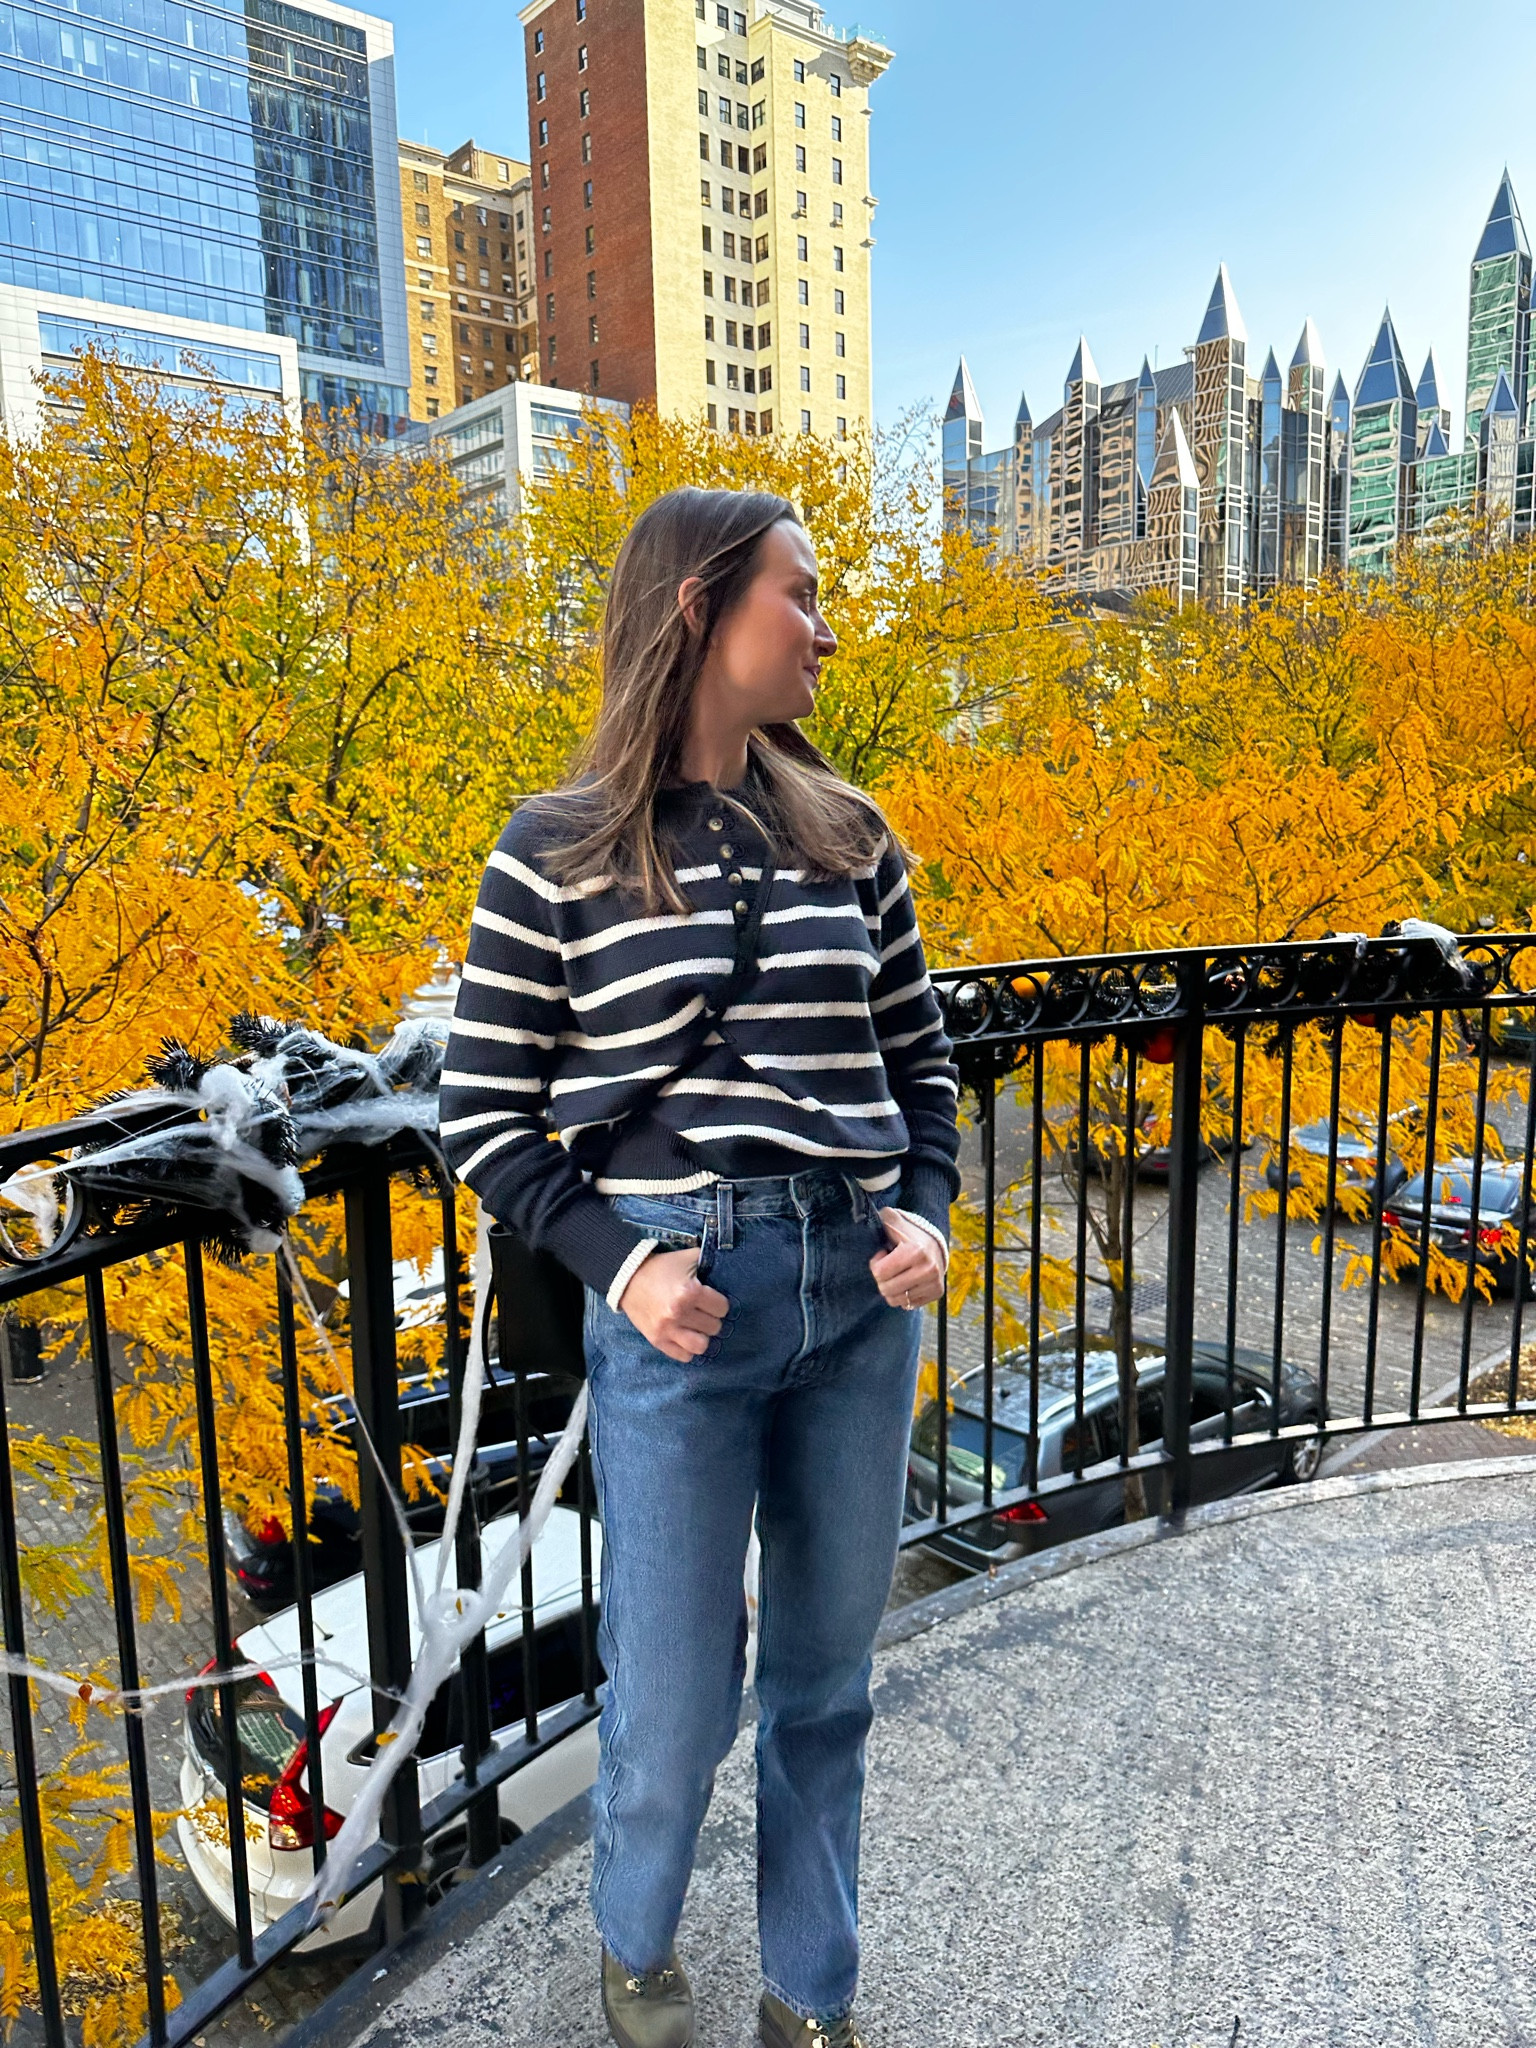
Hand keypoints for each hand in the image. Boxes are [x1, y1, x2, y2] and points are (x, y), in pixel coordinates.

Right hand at [617, 1247, 728, 1362]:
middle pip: (714, 1327)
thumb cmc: (662, 1267)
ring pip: (701, 1345)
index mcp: (690, 1292)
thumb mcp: (688, 1257)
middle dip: (711, 1319)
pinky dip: (687, 1349)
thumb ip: (710, 1261)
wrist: (628, 1277)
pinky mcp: (657, 1340)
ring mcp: (667, 1329)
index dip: (719, 1303)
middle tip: (703, 1312)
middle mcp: (679, 1313)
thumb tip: (729, 1268)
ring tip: (697, 1328)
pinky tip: (685, 1337)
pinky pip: (683, 1356)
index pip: (722, 1308)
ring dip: (702, 1336)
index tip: (711, 1300)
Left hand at [870, 1210, 945, 1310]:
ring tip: (898, 1274)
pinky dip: (903, 1295)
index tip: (883, 1255)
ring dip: (891, 1288)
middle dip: (882, 1278)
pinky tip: (907, 1281)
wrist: (936, 1244)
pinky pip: (908, 1305)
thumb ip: (881, 1217)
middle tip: (890, 1266)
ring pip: (896, 1300)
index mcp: (916, 1251)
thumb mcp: (895, 1221)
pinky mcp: (937, 1293)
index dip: (876, 1264)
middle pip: (886, 1289)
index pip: (879, 1273)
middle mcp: (928, 1269)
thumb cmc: (909, 1234)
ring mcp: (934, 1283)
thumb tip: (866, 1214)